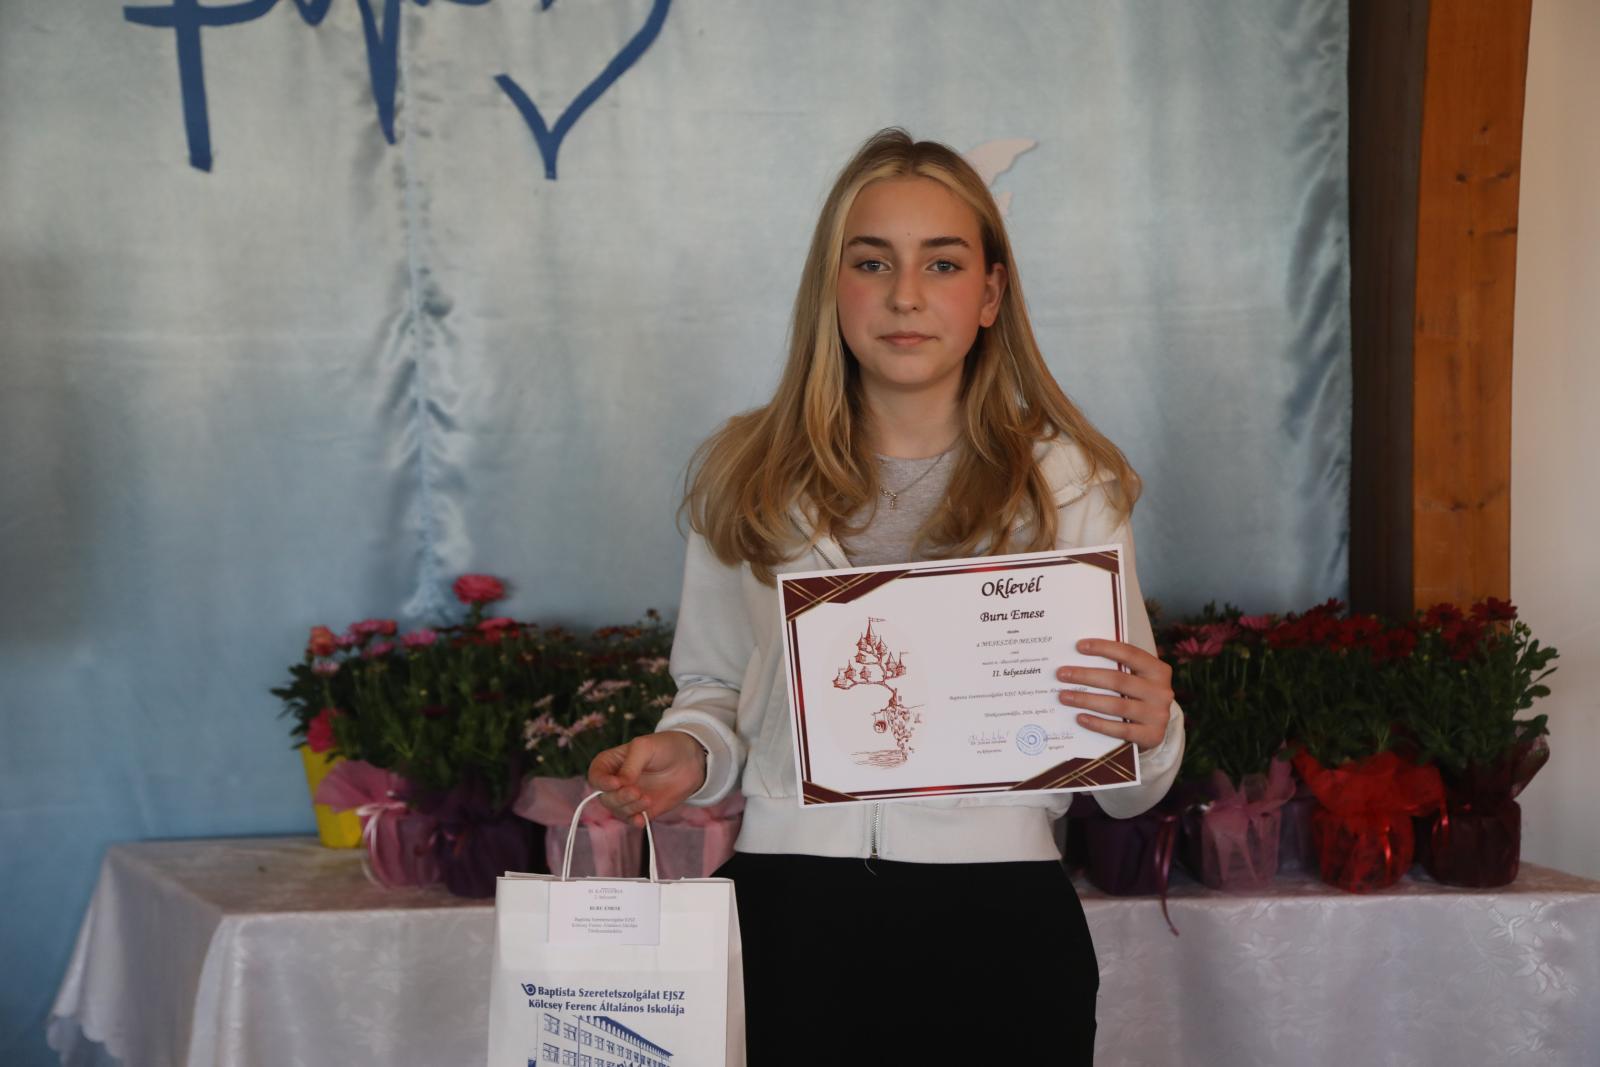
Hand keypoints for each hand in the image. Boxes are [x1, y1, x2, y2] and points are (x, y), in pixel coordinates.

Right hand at [587, 731, 708, 828]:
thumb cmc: (665, 748)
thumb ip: (630, 765)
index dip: (602, 782)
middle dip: (620, 797)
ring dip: (630, 808)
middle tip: (637, 792)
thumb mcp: (645, 747)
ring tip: (648, 799)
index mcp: (611, 763)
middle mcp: (616, 782)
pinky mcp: (641, 810)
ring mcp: (628, 797)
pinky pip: (631, 820)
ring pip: (618, 810)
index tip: (617, 783)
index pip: (595, 776)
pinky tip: (642, 820)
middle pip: (605, 797)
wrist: (690, 761)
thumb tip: (621, 784)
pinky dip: (634, 822)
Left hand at [1056, 638, 1173, 751]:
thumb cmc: (1138, 697)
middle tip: (1062, 674)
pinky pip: (1120, 729)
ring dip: (1086, 700)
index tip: (1079, 646)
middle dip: (1086, 676)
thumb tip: (1078, 659)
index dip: (1104, 648)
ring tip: (1064, 696)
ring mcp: (1158, 715)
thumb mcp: (1136, 679)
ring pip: (1116, 705)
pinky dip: (1098, 723)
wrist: (1156, 729)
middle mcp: (1161, 692)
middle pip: (1118, 680)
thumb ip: (1117, 668)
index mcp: (1158, 671)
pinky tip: (1080, 718)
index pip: (1129, 654)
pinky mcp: (1152, 736)